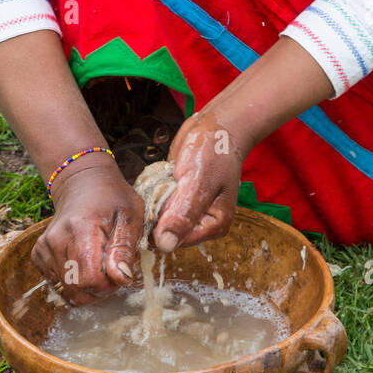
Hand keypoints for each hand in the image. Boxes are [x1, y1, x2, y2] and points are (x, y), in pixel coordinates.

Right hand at [31, 162, 144, 304]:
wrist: (83, 183)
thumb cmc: (112, 199)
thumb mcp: (130, 217)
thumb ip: (124, 249)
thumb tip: (121, 279)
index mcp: (80, 229)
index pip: (90, 279)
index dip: (109, 285)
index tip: (119, 273)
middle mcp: (56, 239)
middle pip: (75, 288)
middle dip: (97, 290)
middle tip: (111, 273)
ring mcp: (44, 247)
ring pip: (65, 290)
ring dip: (85, 287)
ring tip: (99, 266)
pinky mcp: (39, 254)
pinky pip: (56, 283)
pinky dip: (72, 281)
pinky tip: (83, 263)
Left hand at [152, 110, 243, 252]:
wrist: (216, 126)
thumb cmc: (214, 151)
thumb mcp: (198, 181)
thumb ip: (183, 214)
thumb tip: (165, 246)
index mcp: (214, 226)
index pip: (176, 241)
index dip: (161, 225)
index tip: (161, 200)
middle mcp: (202, 223)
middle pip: (165, 231)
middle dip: (158, 210)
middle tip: (169, 184)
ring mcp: (189, 211)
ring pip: (158, 217)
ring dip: (155, 198)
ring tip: (170, 178)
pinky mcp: (178, 199)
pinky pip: (157, 203)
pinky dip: (155, 190)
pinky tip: (165, 176)